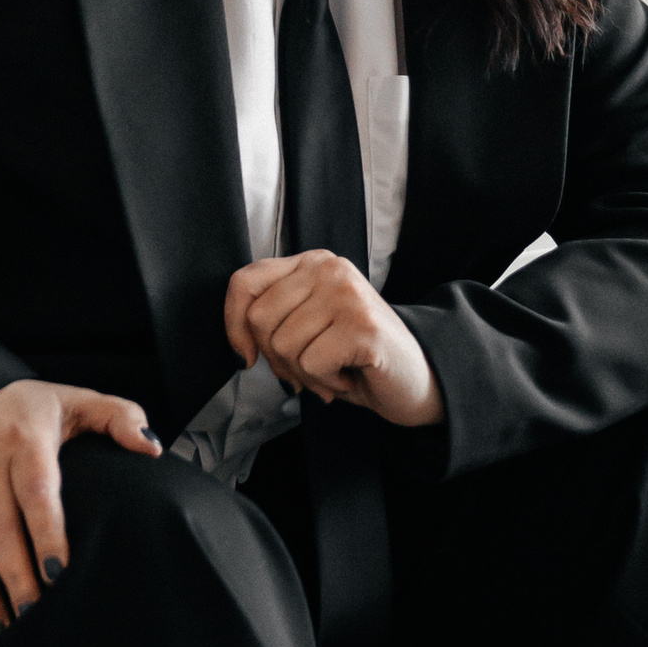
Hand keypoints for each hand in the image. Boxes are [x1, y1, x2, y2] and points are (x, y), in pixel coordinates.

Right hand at [0, 379, 159, 635]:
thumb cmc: (31, 408)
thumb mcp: (77, 399)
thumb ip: (120, 417)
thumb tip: (152, 447)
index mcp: (23, 438)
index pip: (35, 491)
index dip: (46, 533)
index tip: (60, 573)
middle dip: (16, 578)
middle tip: (36, 618)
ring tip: (5, 632)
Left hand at [225, 252, 443, 426]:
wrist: (414, 380)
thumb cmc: (354, 357)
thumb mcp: (307, 327)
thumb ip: (274, 320)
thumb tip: (239, 344)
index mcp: (312, 263)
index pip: (244, 282)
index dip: (233, 325)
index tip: (246, 356)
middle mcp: (329, 268)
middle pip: (259, 319)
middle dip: (276, 358)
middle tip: (310, 367)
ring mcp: (348, 294)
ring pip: (283, 345)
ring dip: (304, 374)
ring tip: (333, 371)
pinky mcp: (362, 325)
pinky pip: (311, 364)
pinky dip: (325, 383)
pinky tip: (348, 376)